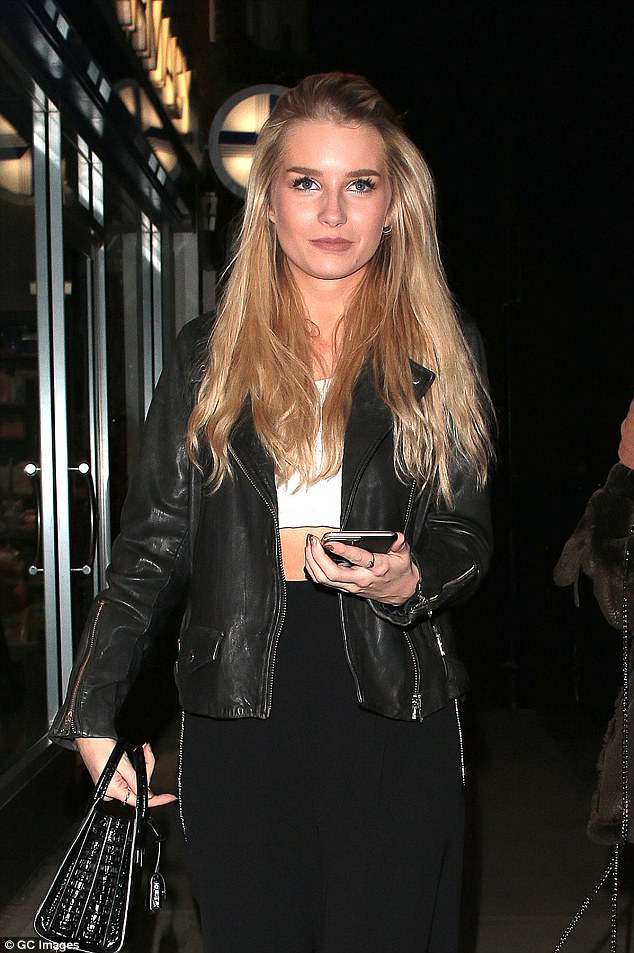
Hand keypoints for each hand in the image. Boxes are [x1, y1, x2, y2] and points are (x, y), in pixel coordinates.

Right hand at [76, 737, 176, 805]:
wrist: (90, 737)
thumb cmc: (100, 748)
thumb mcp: (122, 763)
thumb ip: (136, 780)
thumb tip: (148, 795)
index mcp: (113, 790)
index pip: (139, 800)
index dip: (156, 800)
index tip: (169, 798)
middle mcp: (112, 791)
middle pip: (140, 786)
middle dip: (147, 767)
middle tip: (147, 752)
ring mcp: (112, 785)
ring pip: (137, 779)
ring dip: (143, 763)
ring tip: (143, 749)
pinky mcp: (114, 779)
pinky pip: (131, 776)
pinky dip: (137, 765)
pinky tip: (139, 753)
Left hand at [304, 531, 418, 604]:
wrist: (401, 592)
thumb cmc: (399, 571)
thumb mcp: (404, 555)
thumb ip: (399, 544)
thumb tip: (396, 536)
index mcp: (376, 567)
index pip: (356, 558)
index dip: (341, 550)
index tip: (329, 541)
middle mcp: (361, 579)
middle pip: (333, 572)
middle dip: (318, 556)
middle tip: (313, 541)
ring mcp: (352, 586)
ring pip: (325, 579)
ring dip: (312, 563)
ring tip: (309, 547)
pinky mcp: (346, 589)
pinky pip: (324, 582)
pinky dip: (314, 570)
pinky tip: (310, 559)